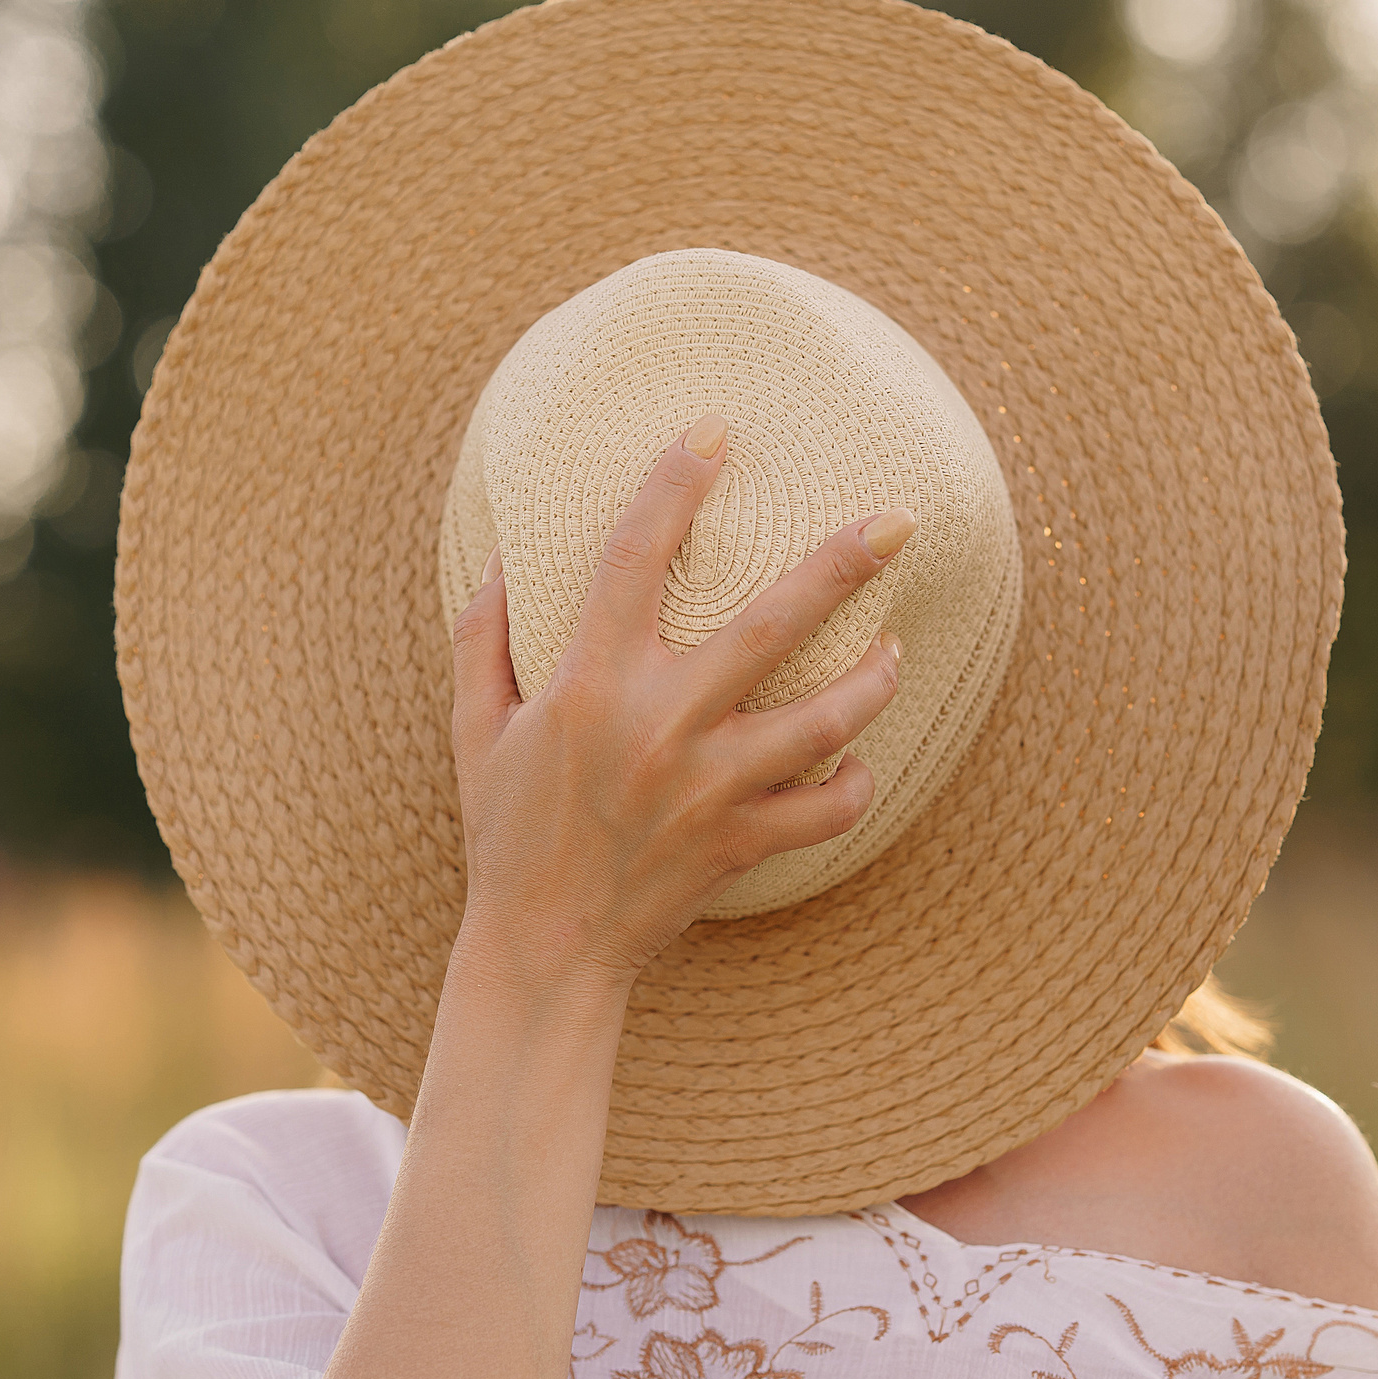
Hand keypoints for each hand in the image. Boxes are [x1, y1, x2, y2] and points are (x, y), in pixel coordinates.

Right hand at [447, 411, 910, 993]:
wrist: (543, 948)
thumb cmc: (506, 831)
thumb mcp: (477, 727)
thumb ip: (485, 634)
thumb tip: (499, 550)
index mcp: (588, 684)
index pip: (633, 556)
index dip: (675, 485)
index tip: (715, 430)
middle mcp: (658, 725)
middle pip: (773, 623)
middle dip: (843, 562)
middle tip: (900, 517)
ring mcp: (708, 787)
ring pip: (826, 719)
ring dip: (876, 679)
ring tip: (894, 652)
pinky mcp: (739, 843)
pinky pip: (828, 810)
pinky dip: (854, 784)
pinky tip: (856, 760)